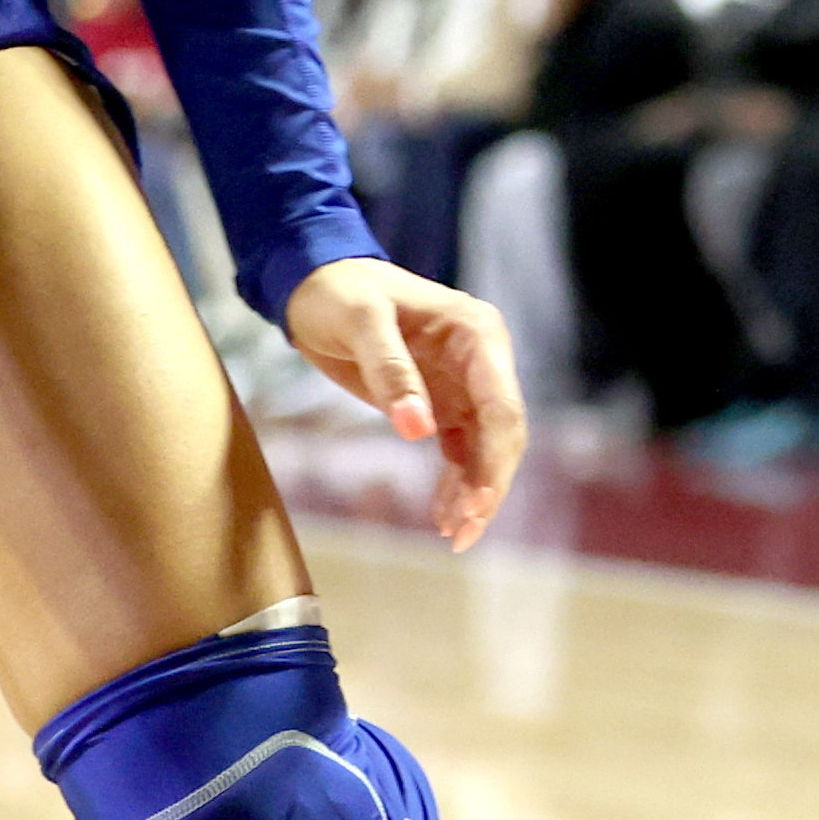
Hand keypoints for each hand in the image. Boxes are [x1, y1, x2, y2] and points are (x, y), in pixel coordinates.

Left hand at [283, 258, 526, 551]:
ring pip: (485, 447)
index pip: (502, 405)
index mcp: (477, 334)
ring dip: (474, 491)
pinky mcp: (441, 401)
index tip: (478, 503)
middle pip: (502, 433)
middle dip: (489, 485)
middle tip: (464, 533)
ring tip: (454, 535)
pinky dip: (454, 482)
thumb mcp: (361, 323)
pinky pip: (459, 449)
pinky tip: (442, 515)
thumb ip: (391, 371)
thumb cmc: (340, 293)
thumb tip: (418, 430)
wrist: (317, 284)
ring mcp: (464, 383)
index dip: (496, 457)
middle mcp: (482, 360)